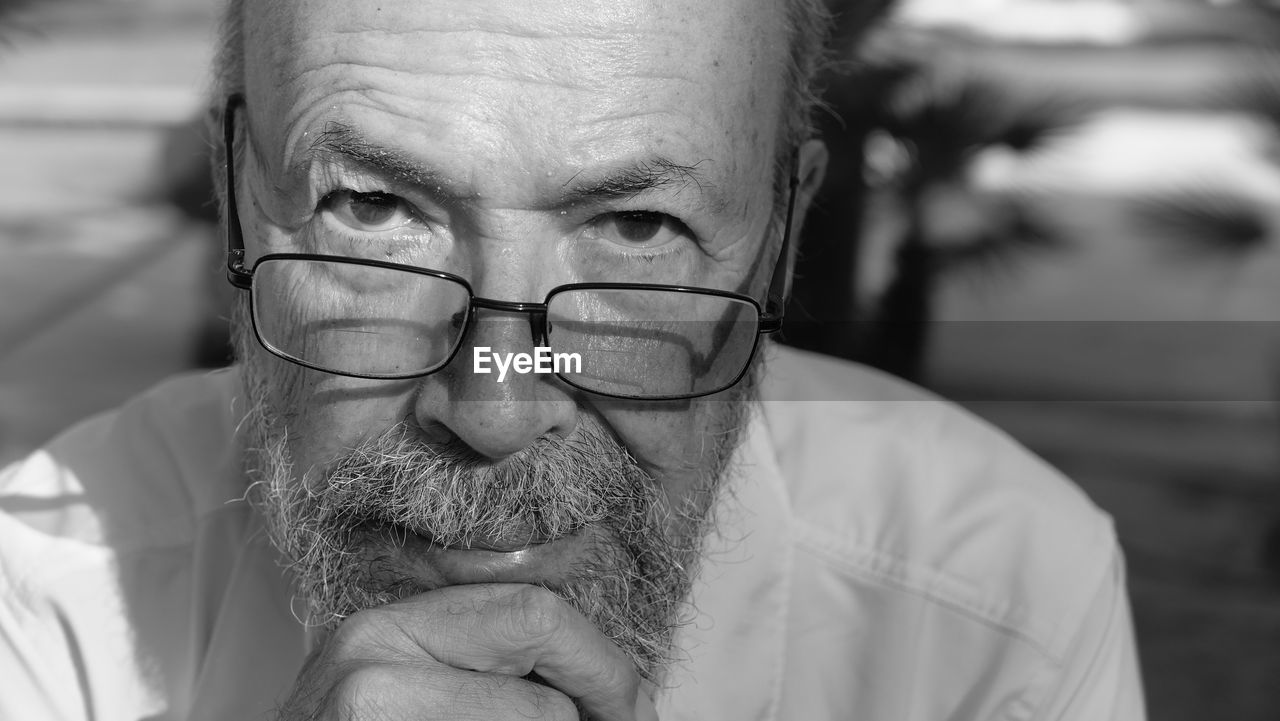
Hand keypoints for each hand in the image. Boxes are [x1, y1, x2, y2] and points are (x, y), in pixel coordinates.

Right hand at [276, 583, 659, 720]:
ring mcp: (366, 701)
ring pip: (539, 714)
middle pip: (540, 634)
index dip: (601, 660)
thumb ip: (483, 672)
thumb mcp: (410, 698)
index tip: (631, 704)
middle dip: (605, 688)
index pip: (531, 609)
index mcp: (390, 626)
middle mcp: (371, 649)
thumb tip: (611, 690)